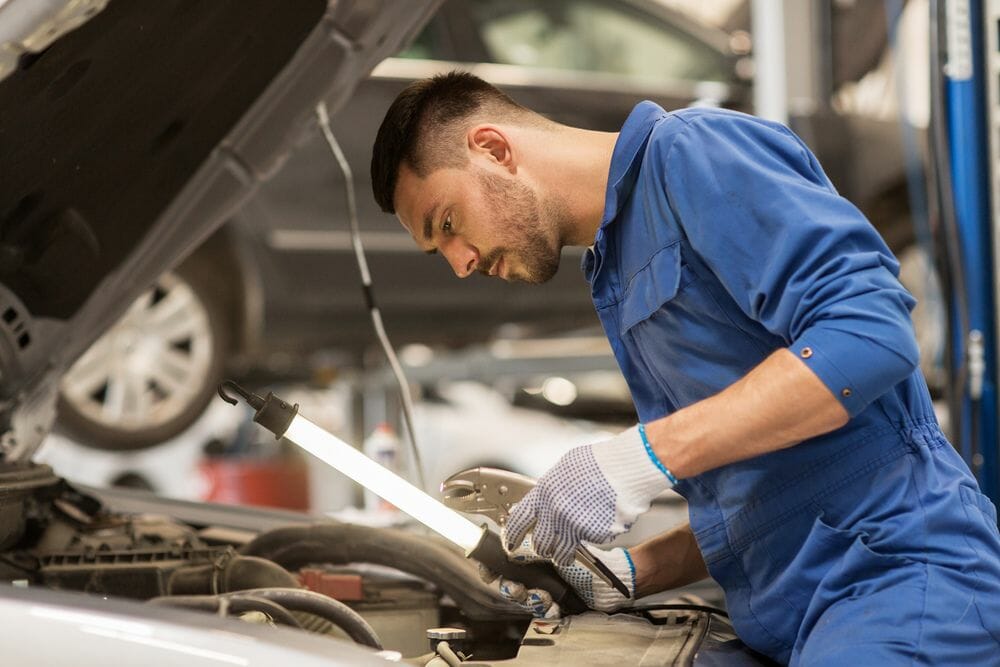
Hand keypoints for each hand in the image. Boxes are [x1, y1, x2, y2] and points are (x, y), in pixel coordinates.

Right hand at [480, 535, 636, 617]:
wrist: (607, 579)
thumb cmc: (585, 557)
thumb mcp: (554, 545)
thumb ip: (529, 546)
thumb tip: (508, 548)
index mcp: (531, 552)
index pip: (502, 560)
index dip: (492, 567)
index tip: (489, 572)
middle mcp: (535, 570)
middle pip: (508, 583)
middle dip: (511, 587)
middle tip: (518, 588)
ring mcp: (543, 587)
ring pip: (523, 599)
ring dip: (530, 598)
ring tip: (543, 595)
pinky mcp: (552, 603)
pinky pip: (539, 610)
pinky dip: (545, 608)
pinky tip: (552, 604)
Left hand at [504, 426, 673, 564]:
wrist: (625, 468)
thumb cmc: (597, 464)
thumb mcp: (562, 471)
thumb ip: (549, 490)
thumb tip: (543, 501)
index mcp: (543, 493)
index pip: (518, 520)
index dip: (512, 535)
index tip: (511, 543)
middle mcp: (555, 513)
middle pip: (541, 544)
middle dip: (544, 548)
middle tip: (549, 547)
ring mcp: (574, 527)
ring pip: (564, 552)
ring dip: (566, 552)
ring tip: (575, 540)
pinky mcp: (594, 536)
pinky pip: (590, 543)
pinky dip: (594, 536)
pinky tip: (601, 520)